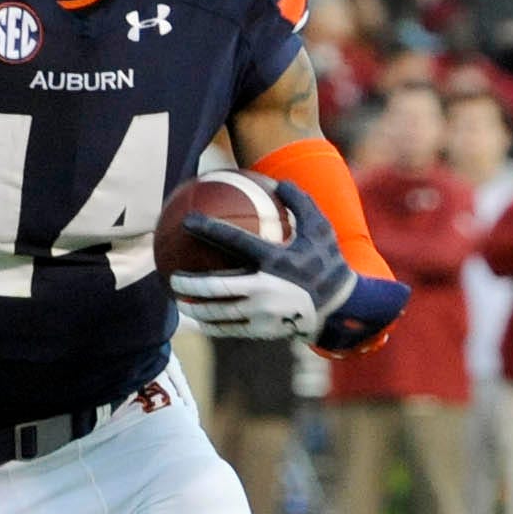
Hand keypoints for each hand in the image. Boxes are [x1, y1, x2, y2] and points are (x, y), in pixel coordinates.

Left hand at [174, 178, 410, 353]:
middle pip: (217, 286)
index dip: (208, 229)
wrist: (342, 308)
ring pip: (218, 312)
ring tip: (177, 300)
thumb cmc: (327, 263)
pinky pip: (228, 329)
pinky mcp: (262, 331)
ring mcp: (263, 313)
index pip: (235, 241)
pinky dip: (209, 325)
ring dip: (193, 307)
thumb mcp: (321, 228)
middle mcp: (266, 288)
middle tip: (171, 276)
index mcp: (276, 260)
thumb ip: (300, 203)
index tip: (187, 221)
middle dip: (189, 282)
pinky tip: (196, 320)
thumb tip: (279, 182)